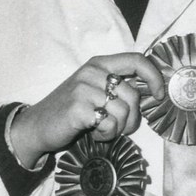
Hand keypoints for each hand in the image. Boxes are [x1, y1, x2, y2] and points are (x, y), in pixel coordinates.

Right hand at [10, 53, 164, 167]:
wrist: (37, 126)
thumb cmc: (71, 110)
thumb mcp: (94, 89)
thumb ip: (117, 86)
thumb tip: (151, 91)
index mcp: (99, 64)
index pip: (137, 60)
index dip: (154, 77)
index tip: (159, 95)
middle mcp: (92, 72)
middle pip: (133, 95)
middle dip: (132, 119)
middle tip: (117, 127)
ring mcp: (83, 89)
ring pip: (123, 112)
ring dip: (117, 129)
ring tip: (100, 128)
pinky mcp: (78, 108)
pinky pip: (109, 125)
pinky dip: (106, 135)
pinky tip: (94, 132)